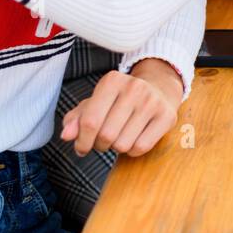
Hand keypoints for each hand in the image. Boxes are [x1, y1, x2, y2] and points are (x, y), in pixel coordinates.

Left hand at [60, 60, 182, 156]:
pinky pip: (141, 147)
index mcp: (112, 81)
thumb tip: (66, 136)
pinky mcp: (167, 116)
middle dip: (99, 145)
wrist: (158, 89)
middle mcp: (134, 88)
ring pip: (123, 144)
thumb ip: (76, 119)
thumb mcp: (95, 103)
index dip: (82, 141)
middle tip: (103, 141)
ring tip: (120, 137)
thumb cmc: (119, 100)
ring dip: (116, 148)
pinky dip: (133, 151)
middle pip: (106, 135)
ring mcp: (153, 102)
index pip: (90, 121)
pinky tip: (134, 139)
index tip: (81, 147)